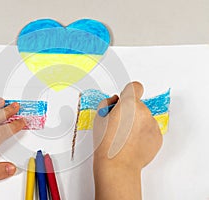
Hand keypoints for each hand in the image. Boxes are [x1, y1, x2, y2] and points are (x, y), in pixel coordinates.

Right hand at [93, 82, 162, 199]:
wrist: (117, 164)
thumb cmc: (107, 143)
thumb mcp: (99, 118)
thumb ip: (107, 103)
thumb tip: (115, 101)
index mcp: (129, 104)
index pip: (135, 87)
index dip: (129, 92)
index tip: (126, 98)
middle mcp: (144, 111)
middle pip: (138, 105)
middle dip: (130, 112)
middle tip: (119, 125)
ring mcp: (153, 125)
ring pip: (145, 118)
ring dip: (137, 124)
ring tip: (125, 137)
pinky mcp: (158, 137)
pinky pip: (150, 130)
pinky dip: (143, 135)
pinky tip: (132, 143)